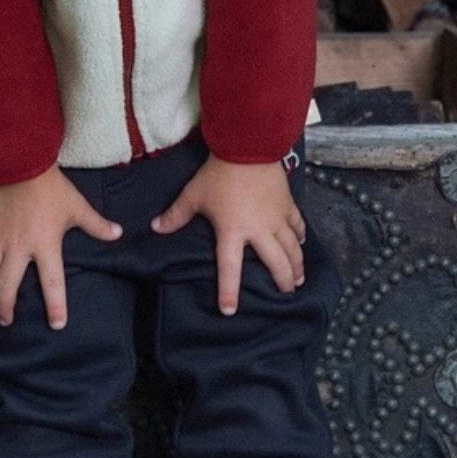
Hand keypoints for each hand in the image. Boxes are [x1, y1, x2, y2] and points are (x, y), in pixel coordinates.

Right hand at [0, 166, 121, 330]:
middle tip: (6, 320)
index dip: (55, 306)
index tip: (56, 324)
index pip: (52, 283)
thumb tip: (118, 234)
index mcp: (44, 245)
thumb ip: (96, 224)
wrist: (21, 161)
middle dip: (5, 307)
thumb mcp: (76, 206)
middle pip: (7, 287)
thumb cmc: (51, 186)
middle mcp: (18, 247)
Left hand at [150, 153, 304, 315]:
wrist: (247, 146)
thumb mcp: (193, 194)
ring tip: (298, 279)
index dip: (229, 291)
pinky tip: (301, 244)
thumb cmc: (218, 173)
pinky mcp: (288, 205)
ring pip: (292, 249)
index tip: (230, 311)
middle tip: (285, 294)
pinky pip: (298, 226)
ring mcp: (277, 218)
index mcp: (233, 232)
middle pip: (276, 264)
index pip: (230, 268)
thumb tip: (155, 227)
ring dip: (296, 265)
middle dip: (281, 282)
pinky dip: (301, 237)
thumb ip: (175, 214)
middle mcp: (259, 231)